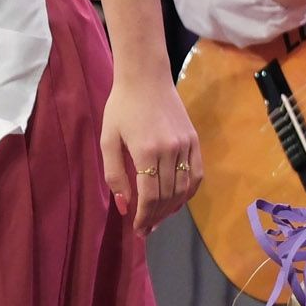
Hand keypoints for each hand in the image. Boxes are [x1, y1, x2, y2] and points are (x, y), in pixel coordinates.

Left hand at [101, 64, 200, 234]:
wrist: (145, 76)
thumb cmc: (121, 106)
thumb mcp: (108, 139)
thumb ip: (114, 174)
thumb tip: (124, 206)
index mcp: (146, 151)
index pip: (150, 196)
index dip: (144, 217)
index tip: (137, 230)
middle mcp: (170, 149)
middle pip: (167, 196)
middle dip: (156, 217)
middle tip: (146, 229)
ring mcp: (185, 144)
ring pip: (184, 188)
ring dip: (172, 208)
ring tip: (159, 218)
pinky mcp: (194, 139)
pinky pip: (197, 173)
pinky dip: (189, 192)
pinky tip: (178, 201)